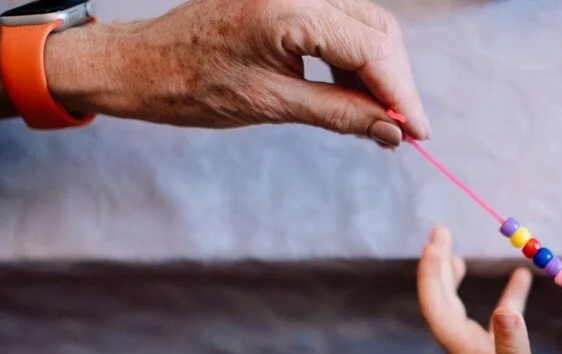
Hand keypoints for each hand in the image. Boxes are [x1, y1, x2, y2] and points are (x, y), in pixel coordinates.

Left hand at [0, 0, 426, 143]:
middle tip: (403, 133)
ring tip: (378, 121)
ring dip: (377, 74)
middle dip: (395, 82)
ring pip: (364, 26)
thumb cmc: (193, 86)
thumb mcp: (272, 106)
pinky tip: (353, 97)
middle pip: (377, 30)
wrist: (142, 63)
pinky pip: (341, 25)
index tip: (420, 134)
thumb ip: (341, 116)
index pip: (371, 47)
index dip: (401, 94)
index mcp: (287, 11)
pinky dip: (355, 62)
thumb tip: (395, 133)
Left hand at [418, 227, 552, 353]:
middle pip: (440, 297)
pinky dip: (507, 296)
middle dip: (438, 263)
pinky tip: (520, 277)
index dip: (432, 269)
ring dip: (455, 278)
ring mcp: (476, 347)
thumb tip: (506, 310)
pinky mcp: (495, 353)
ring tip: (457, 253)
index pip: (436, 300)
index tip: (437, 240)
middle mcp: (460, 343)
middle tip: (440, 231)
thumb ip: (512, 343)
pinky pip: (496, 317)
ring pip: (458, 305)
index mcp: (459, 345)